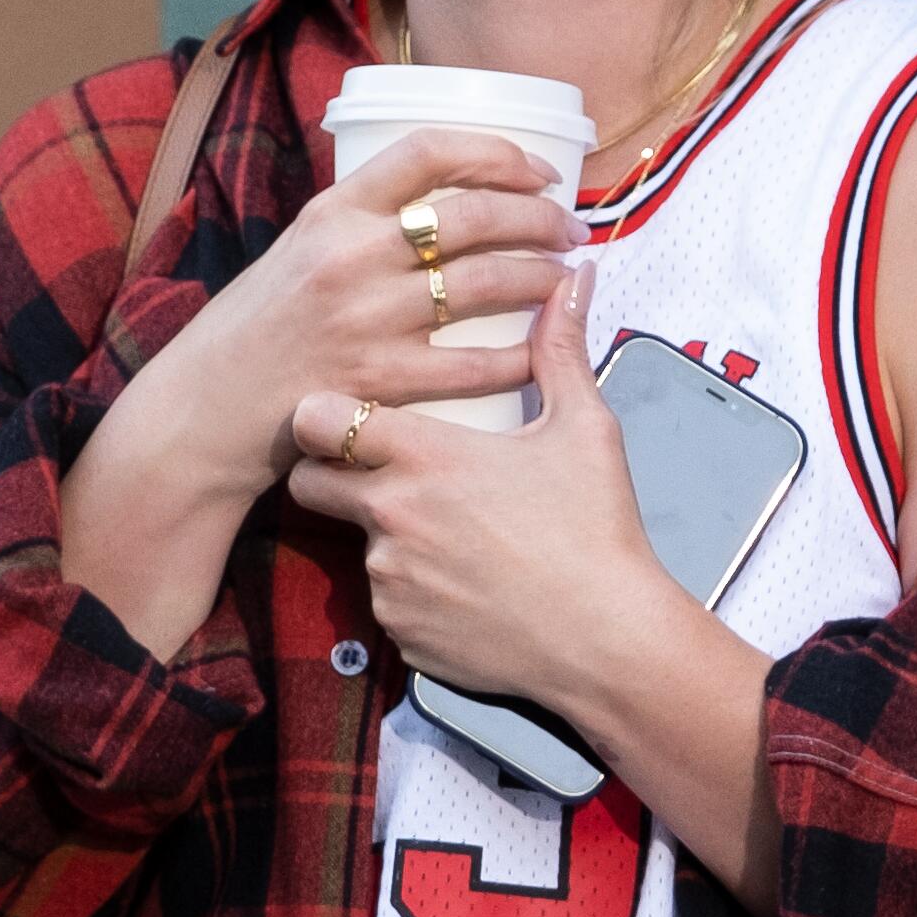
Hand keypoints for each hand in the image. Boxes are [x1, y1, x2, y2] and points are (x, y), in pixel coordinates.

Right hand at [111, 124, 575, 501]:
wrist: (206, 407)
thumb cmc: (257, 329)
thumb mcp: (298, 250)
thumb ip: (361, 225)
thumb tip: (446, 203)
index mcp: (333, 210)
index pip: (429, 150)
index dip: (498, 152)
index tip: (539, 170)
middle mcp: (352, 255)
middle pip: (474, 215)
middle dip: (540, 219)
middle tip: (572, 229)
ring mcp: (366, 318)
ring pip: (485, 283)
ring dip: (541, 279)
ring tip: (566, 279)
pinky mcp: (377, 381)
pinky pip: (472, 365)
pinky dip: (517, 356)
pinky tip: (539, 352)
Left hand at [280, 259, 688, 720]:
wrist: (607, 639)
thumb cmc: (596, 528)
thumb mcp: (585, 429)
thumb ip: (561, 349)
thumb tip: (576, 276)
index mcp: (425, 455)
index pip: (317, 419)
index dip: (324, 417)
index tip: (350, 418)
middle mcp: (390, 516)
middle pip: (309, 484)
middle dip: (331, 476)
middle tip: (384, 476)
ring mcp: (388, 580)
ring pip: (354, 546)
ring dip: (386, 539)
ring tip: (454, 541)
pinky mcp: (398, 632)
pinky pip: (386, 603)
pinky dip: (413, 594)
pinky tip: (466, 588)